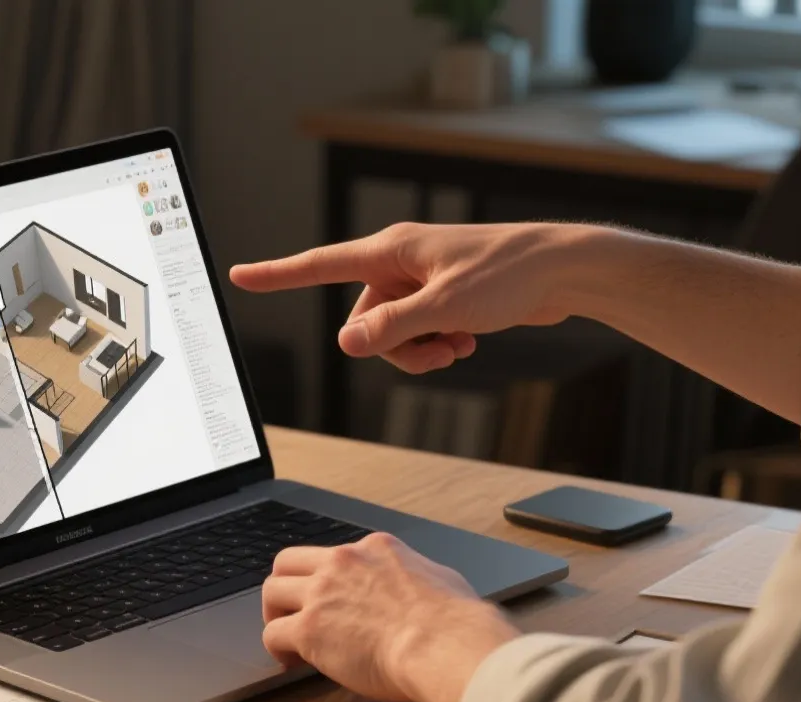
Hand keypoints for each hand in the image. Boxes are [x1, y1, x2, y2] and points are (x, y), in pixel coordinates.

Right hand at [230, 222, 599, 372]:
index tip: (240, 275)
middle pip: (363, 319)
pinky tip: (468, 342)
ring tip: (458, 347)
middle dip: (392, 347)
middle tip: (438, 351)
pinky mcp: (443, 296)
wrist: (560, 270)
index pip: (320, 265)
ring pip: (393, 332)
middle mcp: (400, 262)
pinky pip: (418, 330)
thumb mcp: (446, 308)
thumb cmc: (508, 276)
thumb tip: (347, 345)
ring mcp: (421, 280)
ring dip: (418, 350)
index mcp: (391, 251)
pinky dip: (437, 343)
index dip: (278, 274)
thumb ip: (394, 328)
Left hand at [261, 533, 519, 701]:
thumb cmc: (454, 622)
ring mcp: (322, 594)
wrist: (443, 644)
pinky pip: (273, 634)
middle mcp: (343, 563)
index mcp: (374, 550)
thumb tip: (425, 590)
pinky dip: (276, 649)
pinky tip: (289, 662)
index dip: (327, 579)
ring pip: (271, 592)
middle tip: (289, 610)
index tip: (329, 600)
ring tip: (284, 638)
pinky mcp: (310, 629)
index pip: (335, 555)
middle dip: (284, 585)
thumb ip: (419, 579)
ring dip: (274, 614)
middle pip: (288, 562)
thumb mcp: (441, 579)